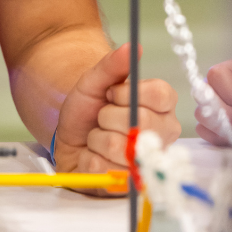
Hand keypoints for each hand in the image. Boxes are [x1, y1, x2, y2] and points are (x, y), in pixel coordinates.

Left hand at [53, 42, 179, 182]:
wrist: (68, 136)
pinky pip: (106, 170)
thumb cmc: (88, 109)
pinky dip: (90, 160)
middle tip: (102, 117)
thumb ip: (112, 65)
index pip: (161, 95)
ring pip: (121, 148)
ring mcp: (148, 162)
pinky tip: (93, 157)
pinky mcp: (129, 185)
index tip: (111, 94)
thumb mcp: (94, 82)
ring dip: (96, 139)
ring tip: (96, 137)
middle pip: (141, 123)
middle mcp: (163, 135)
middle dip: (108, 117)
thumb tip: (132, 47)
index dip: (129, 93)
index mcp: (163, 107)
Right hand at [196, 54, 231, 144]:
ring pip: (201, 117)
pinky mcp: (211, 124)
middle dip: (229, 115)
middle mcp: (214, 86)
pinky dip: (220, 138)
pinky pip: (204, 132)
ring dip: (224, 128)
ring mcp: (210, 105)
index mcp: (231, 69)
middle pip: (204, 98)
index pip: (217, 75)